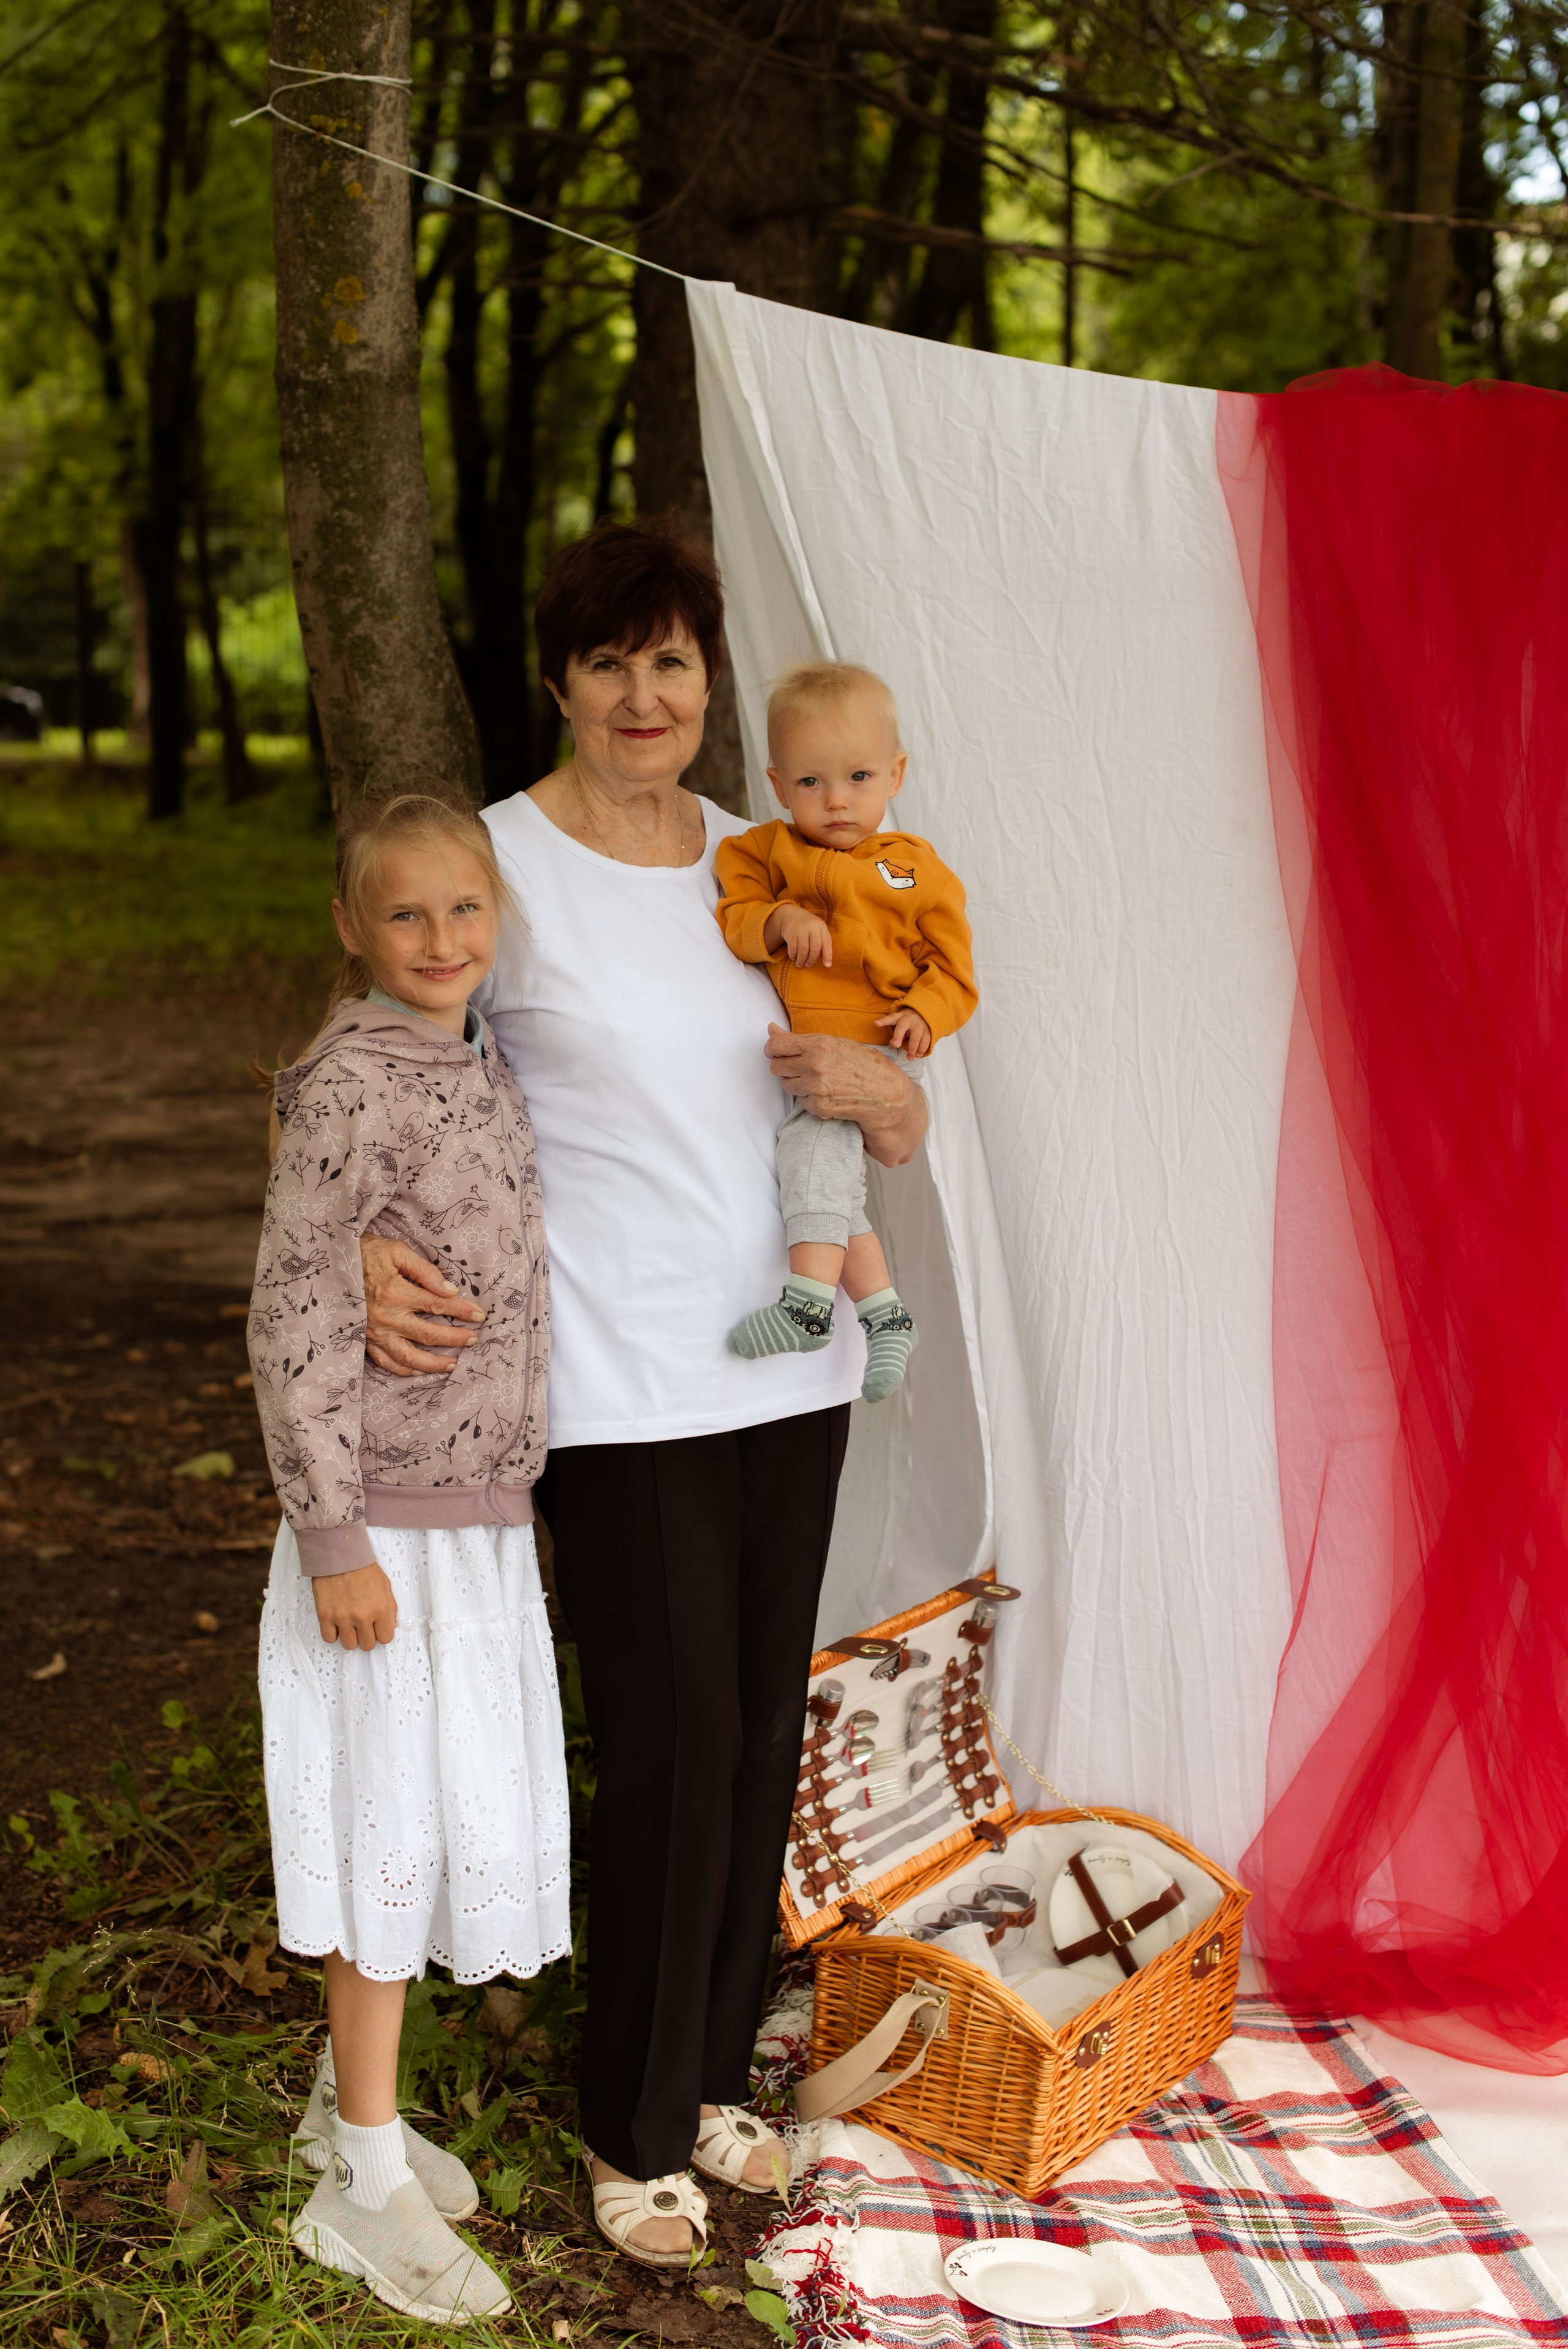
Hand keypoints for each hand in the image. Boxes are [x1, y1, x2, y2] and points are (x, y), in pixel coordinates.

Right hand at [313, 1561, 397, 1648]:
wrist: (339, 1555)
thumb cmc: (363, 1568)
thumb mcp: (385, 1585)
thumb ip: (390, 1608)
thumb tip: (390, 1626)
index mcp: (380, 1609)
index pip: (385, 1638)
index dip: (382, 1633)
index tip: (377, 1627)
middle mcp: (362, 1616)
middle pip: (367, 1645)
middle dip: (367, 1637)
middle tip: (363, 1626)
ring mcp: (342, 1617)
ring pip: (349, 1645)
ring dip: (351, 1637)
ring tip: (349, 1624)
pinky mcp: (325, 1616)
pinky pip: (329, 1638)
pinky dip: (333, 1634)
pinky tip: (336, 1623)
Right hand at [362, 1236, 483, 1375]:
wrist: (330, 1264)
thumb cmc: (365, 1254)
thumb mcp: (396, 1251)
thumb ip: (424, 1271)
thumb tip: (450, 1290)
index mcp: (397, 1293)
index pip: (439, 1306)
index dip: (462, 1311)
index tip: (479, 1315)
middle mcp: (387, 1318)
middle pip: (429, 1335)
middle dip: (455, 1339)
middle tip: (474, 1340)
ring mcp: (375, 1333)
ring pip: (409, 1358)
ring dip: (433, 1364)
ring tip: (453, 1364)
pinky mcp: (364, 1340)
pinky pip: (385, 1362)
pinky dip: (403, 1370)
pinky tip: (418, 1371)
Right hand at [764, 903, 833, 967]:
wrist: (791, 914)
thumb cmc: (808, 926)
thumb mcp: (818, 929)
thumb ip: (823, 941)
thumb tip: (827, 963)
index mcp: (822, 927)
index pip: (827, 943)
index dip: (828, 956)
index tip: (827, 965)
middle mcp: (812, 927)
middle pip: (815, 949)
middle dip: (811, 960)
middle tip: (808, 965)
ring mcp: (801, 930)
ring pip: (803, 951)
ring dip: (801, 960)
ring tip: (800, 964)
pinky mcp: (791, 933)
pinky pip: (793, 949)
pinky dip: (793, 956)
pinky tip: (793, 957)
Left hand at [765, 1025, 928, 1166]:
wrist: (885, 1093)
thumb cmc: (863, 1064)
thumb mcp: (835, 1043)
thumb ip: (801, 1039)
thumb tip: (771, 1029)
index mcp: (819, 1044)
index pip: (775, 1045)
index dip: (772, 1049)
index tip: (776, 1052)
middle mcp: (815, 1064)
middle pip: (776, 1067)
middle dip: (785, 1066)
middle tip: (802, 1066)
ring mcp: (816, 1087)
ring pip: (786, 1085)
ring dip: (797, 1083)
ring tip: (818, 1080)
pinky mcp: (818, 1106)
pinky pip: (800, 1100)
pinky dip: (809, 1098)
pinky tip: (826, 1093)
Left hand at [876, 1007, 932, 1057]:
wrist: (923, 1014)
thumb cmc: (906, 1022)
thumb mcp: (898, 1024)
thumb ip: (894, 1033)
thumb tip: (893, 1044)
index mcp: (899, 1017)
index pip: (890, 1018)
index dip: (883, 1021)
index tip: (876, 1023)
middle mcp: (909, 1019)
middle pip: (902, 1027)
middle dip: (898, 1036)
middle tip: (895, 1045)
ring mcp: (920, 1024)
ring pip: (916, 1036)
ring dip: (913, 1049)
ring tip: (910, 1058)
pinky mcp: (928, 1029)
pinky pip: (926, 1040)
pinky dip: (922, 1048)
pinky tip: (918, 1055)